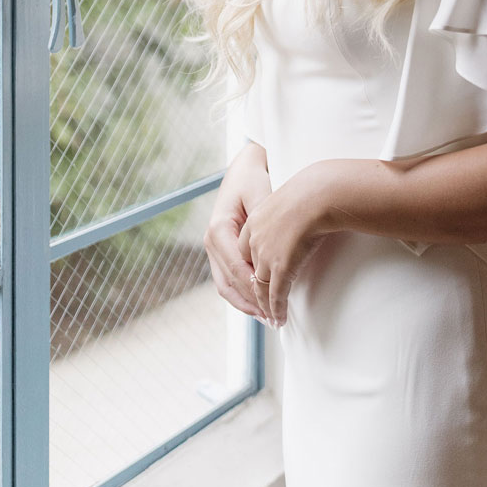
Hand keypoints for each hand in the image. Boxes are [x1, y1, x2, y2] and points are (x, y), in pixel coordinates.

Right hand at [204, 142, 272, 321]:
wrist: (245, 168)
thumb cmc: (254, 178)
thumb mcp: (260, 193)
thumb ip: (262, 221)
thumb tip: (268, 248)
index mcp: (218, 229)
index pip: (238, 269)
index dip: (256, 289)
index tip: (275, 303)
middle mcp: (211, 242)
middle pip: (231, 282)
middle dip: (252, 302)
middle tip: (274, 318)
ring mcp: (214, 248)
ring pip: (227, 286)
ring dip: (246, 304)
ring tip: (268, 318)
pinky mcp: (221, 251)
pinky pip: (229, 279)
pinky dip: (242, 294)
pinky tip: (259, 305)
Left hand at [237, 161, 335, 325]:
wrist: (318, 192)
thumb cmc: (311, 191)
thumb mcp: (287, 199)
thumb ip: (282, 214)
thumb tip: (292, 221)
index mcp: (254, 220)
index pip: (243, 252)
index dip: (250, 269)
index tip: (256, 281)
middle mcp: (253, 239)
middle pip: (247, 273)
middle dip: (253, 293)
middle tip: (260, 307)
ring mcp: (264, 254)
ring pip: (259, 287)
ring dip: (264, 306)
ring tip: (271, 318)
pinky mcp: (279, 267)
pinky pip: (275, 294)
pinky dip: (276, 309)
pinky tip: (279, 317)